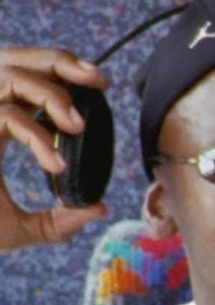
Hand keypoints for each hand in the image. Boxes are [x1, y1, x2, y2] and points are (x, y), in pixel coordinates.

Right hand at [0, 47, 108, 249]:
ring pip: (10, 75)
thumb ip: (60, 221)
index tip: (99, 85)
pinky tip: (56, 165)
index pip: (28, 81)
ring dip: (53, 94)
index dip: (62, 73)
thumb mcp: (22, 228)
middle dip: (62, 62)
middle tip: (100, 81)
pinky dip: (37, 137)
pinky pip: (6, 114)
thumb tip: (101, 209)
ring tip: (78, 126)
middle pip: (18, 61)